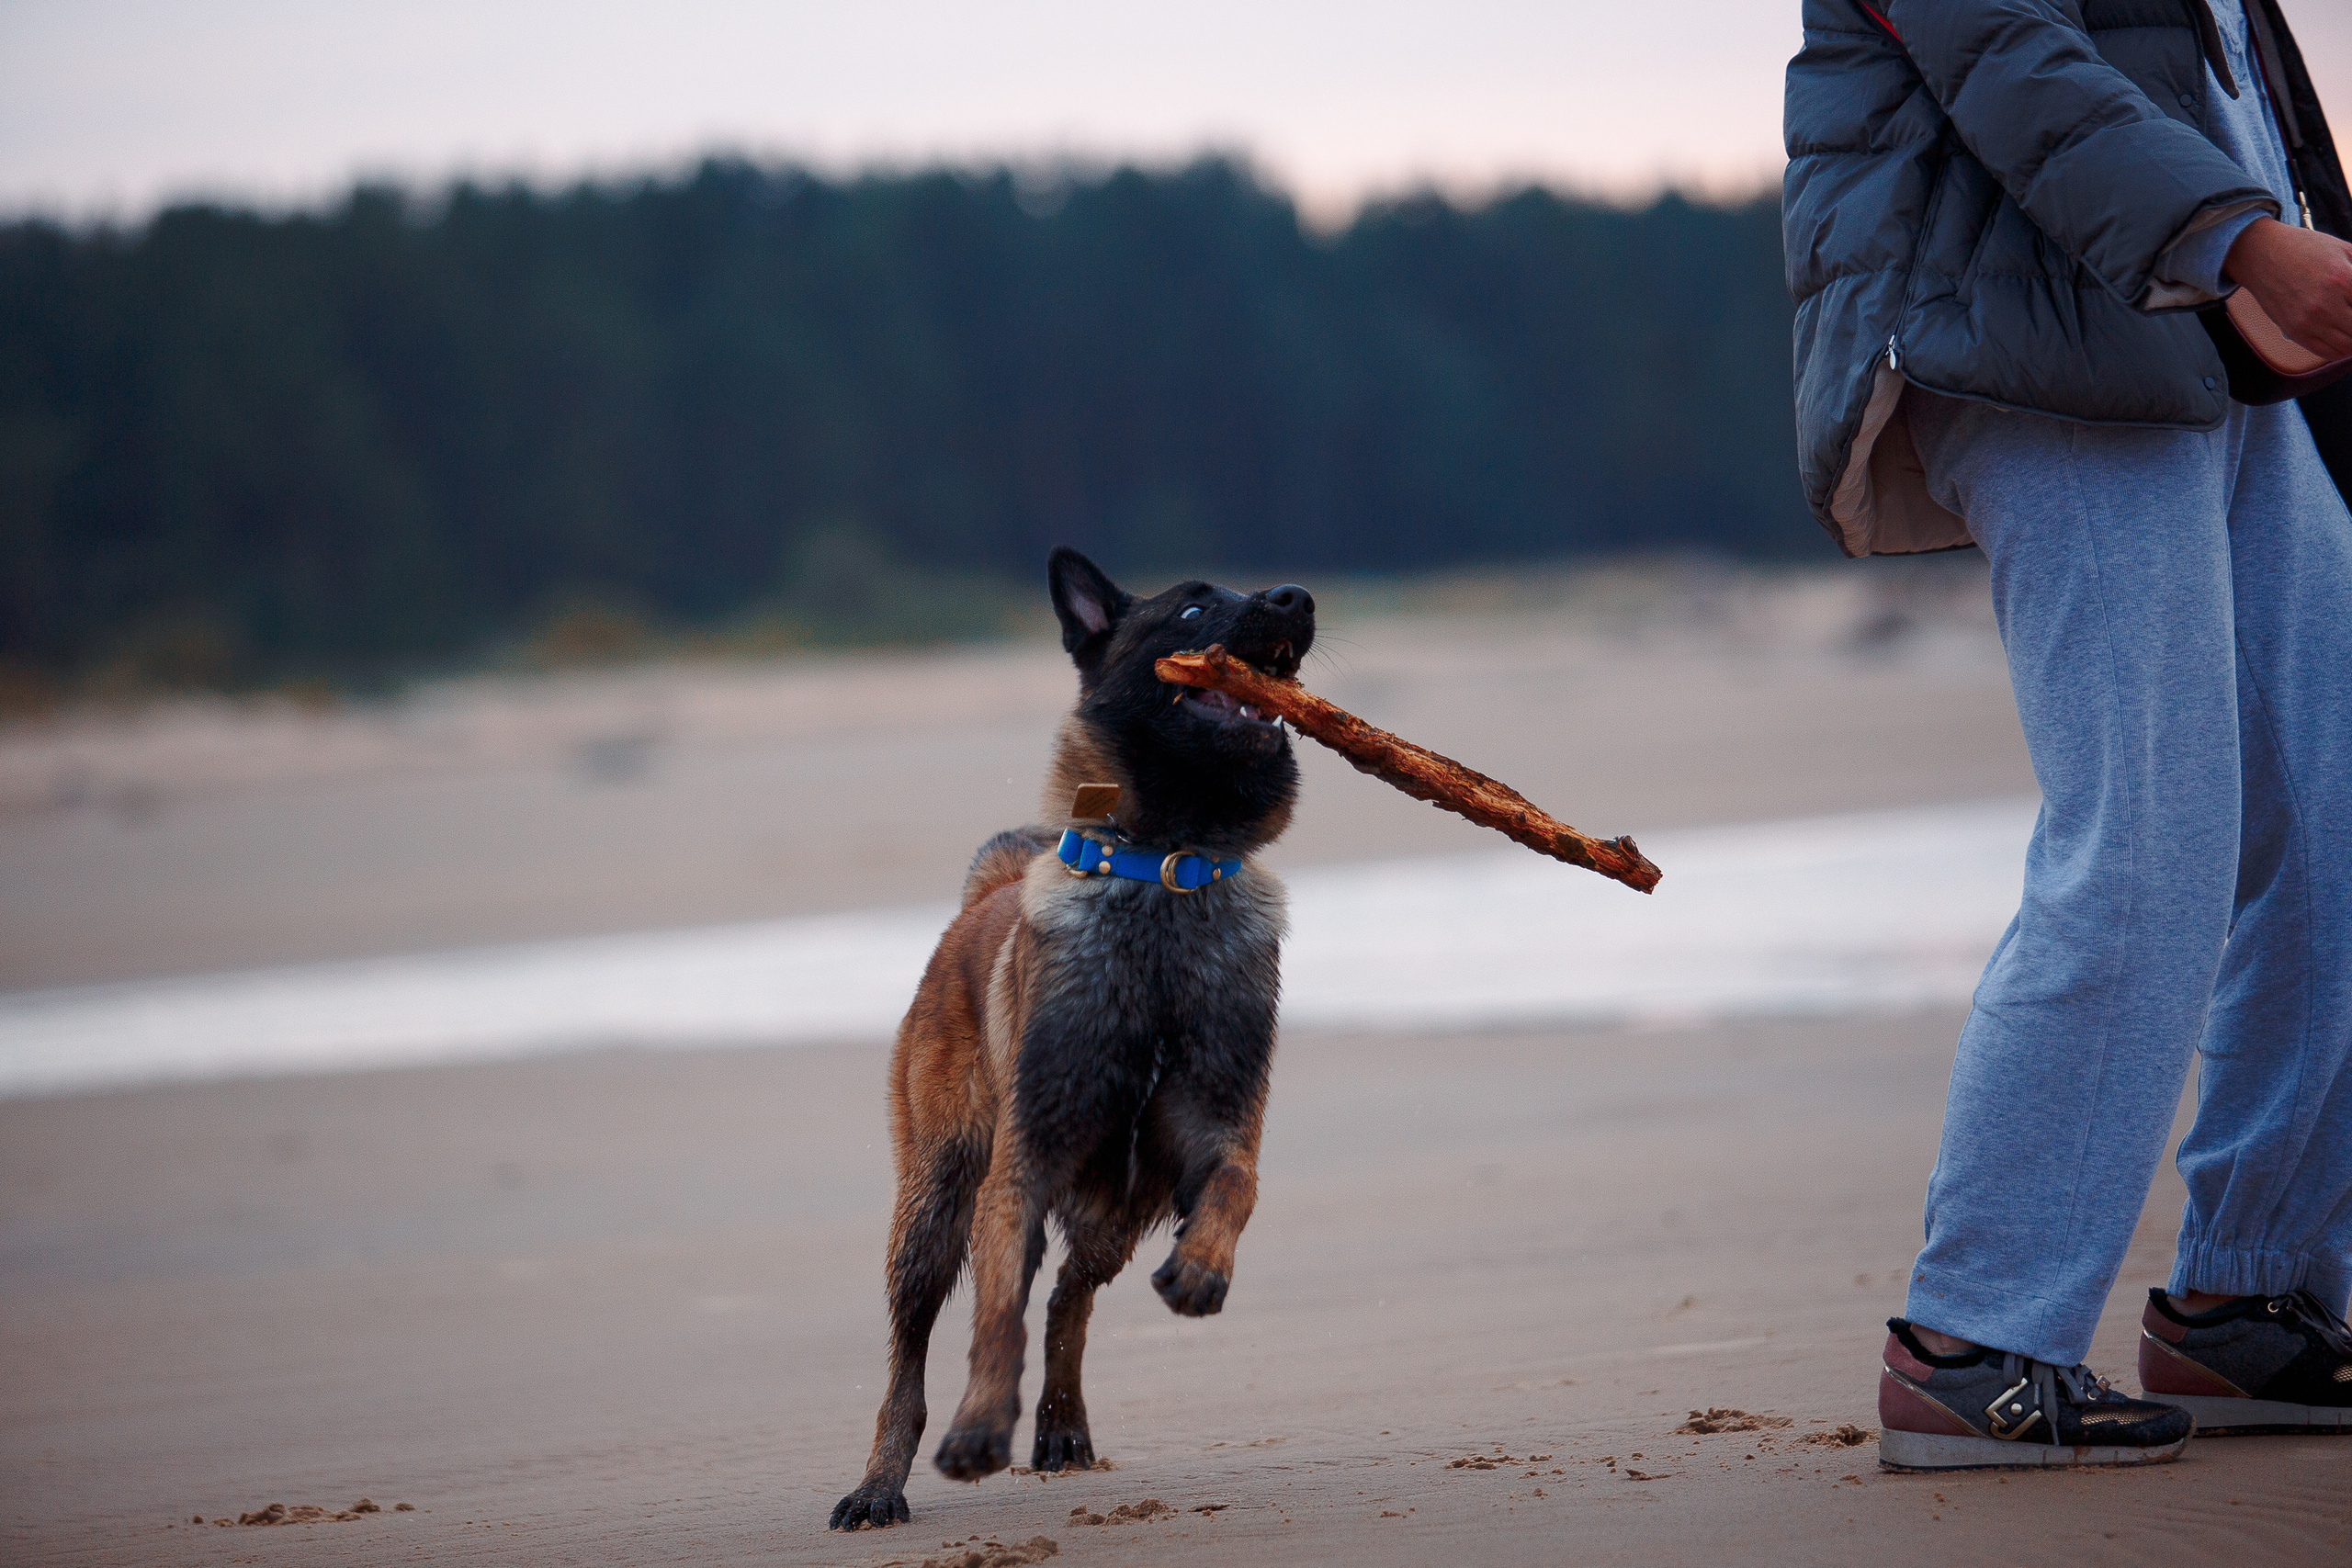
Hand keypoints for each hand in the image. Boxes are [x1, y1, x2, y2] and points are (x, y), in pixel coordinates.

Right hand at [2224, 217, 2351, 360]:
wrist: (2261, 255)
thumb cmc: (2305, 249)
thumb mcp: (2345, 249)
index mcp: (2343, 279)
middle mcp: (2326, 304)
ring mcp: (2309, 321)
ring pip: (2348, 347)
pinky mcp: (2295, 331)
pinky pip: (2326, 352)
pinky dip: (2342, 351)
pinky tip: (2346, 340)